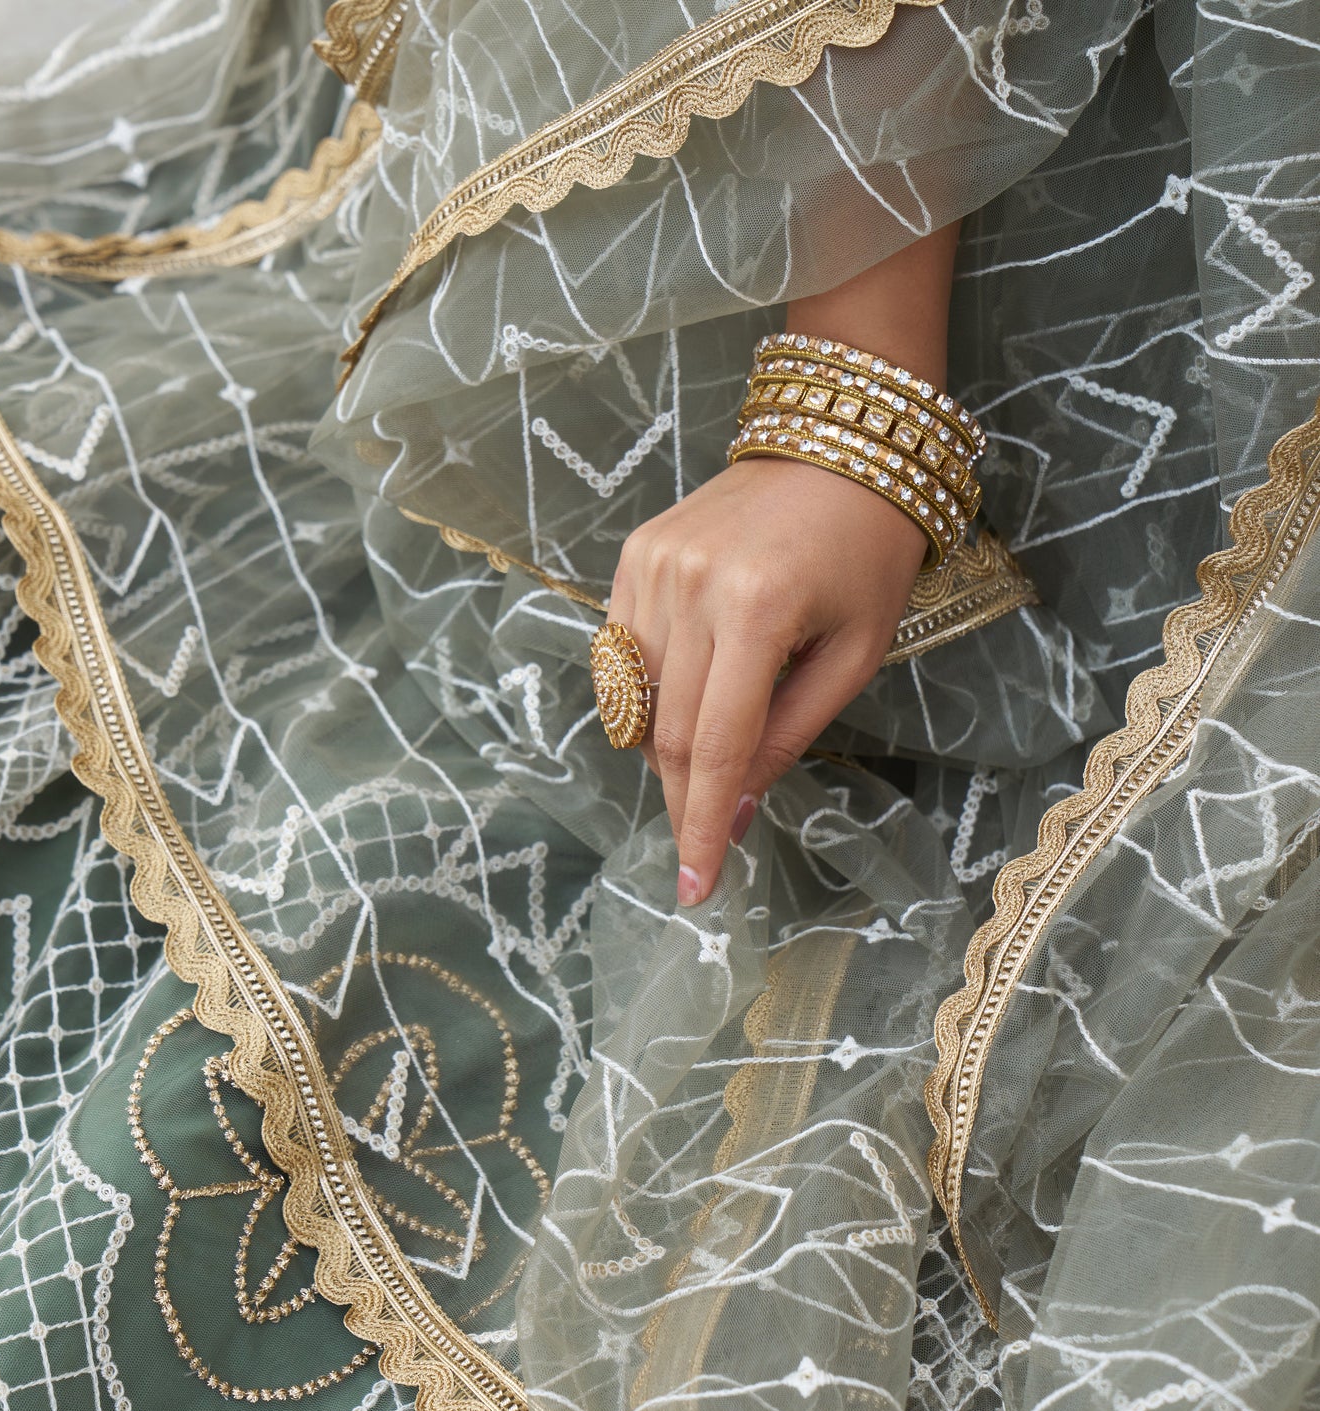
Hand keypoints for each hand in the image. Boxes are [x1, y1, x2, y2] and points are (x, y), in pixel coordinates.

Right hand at [609, 453, 923, 905]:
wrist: (842, 443)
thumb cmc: (868, 552)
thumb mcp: (854, 654)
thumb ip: (789, 735)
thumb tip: (732, 811)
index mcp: (759, 609)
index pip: (716, 745)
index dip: (701, 826)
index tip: (696, 886)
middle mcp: (691, 585)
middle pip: (668, 735)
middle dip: (685, 800)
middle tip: (702, 846)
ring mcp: (653, 565)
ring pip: (636, 702)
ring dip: (668, 750)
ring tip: (711, 752)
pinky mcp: (635, 554)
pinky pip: (623, 656)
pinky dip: (649, 695)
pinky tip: (693, 689)